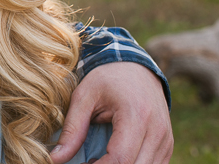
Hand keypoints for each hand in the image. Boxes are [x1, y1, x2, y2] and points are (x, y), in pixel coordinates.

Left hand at [50, 62, 172, 163]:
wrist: (136, 67)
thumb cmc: (107, 79)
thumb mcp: (83, 97)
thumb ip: (72, 129)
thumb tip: (55, 158)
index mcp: (136, 116)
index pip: (120, 159)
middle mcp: (157, 131)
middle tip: (86, 162)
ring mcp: (166, 140)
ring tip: (98, 160)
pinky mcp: (167, 146)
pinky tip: (112, 159)